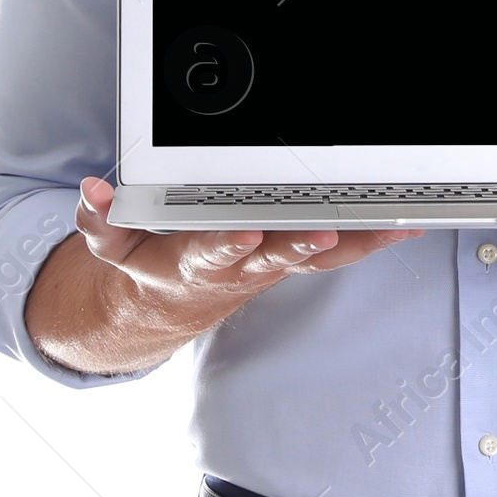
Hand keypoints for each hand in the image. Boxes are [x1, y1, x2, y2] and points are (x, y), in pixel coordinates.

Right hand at [26, 178, 422, 374]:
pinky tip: (404, 223)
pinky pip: (340, 251)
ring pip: (318, 254)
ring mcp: (274, 263)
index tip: (245, 233)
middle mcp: (243, 264)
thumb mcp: (115, 249)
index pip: (212, 249)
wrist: (176, 304)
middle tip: (325, 234)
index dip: (230, 242)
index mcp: (197, 259)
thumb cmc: (154, 265)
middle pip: (275, 254)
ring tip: (392, 224)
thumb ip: (101, 221)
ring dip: (354, 241)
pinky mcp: (294, 257)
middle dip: (300, 244)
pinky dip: (372, 238)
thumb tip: (92, 192)